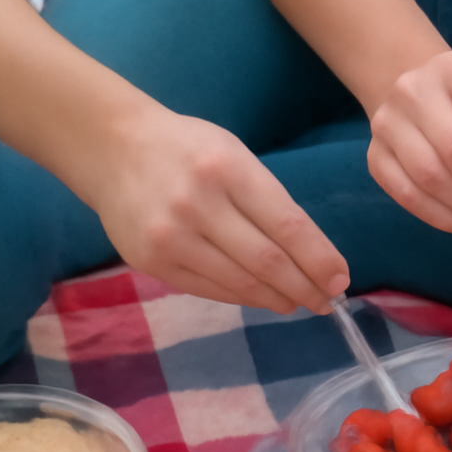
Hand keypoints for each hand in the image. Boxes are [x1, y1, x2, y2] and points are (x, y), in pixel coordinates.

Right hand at [90, 111, 348, 314]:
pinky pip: (210, 289)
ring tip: (298, 303)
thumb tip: (313, 256)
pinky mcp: (151, 261)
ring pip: (240, 282)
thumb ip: (269, 201)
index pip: (288, 226)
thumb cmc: (188, 149)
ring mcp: (170, 236)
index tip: (340, 279)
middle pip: (267, 262)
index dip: (319, 260)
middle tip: (326, 301)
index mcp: (228, 170)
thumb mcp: (236, 156)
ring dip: (277, 298)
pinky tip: (262, 298)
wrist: (112, 149)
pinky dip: (243, 297)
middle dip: (305, 287)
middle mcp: (198, 204)